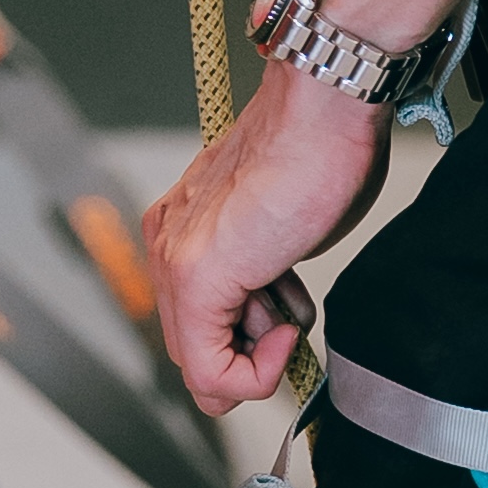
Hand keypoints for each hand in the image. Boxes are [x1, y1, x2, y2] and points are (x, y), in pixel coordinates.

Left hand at [143, 64, 390, 412]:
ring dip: (265, 351)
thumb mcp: (280, 233)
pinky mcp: (194, 279)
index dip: (253, 343)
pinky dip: (260, 374)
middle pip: (200, 356)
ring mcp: (174, 263)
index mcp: (182, 230)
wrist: (320, 110)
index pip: (199, 328)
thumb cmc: (319, 157)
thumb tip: (274, 323)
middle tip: (288, 306)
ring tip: (287, 287)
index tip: (288, 310)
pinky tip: (286, 326)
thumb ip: (262, 274)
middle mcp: (167, 246)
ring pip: (207, 372)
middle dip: (256, 352)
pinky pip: (212, 377)